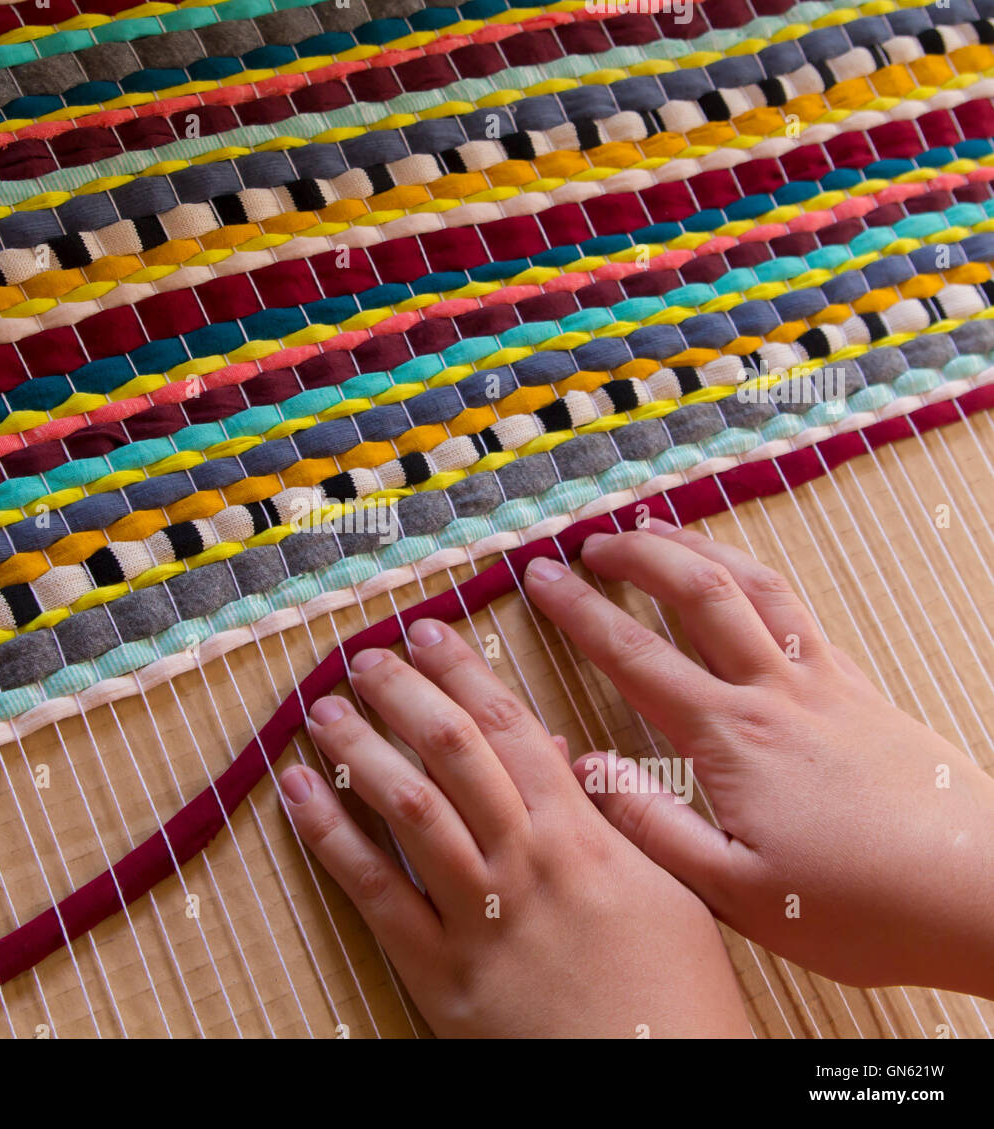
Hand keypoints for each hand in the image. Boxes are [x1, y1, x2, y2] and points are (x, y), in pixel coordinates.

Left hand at [278, 618, 750, 1037]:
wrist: (652, 1084)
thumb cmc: (672, 989)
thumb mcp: (666, 887)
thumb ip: (612, 813)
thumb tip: (557, 750)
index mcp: (579, 834)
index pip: (510, 727)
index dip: (463, 672)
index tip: (428, 633)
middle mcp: (522, 861)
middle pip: (453, 752)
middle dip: (404, 694)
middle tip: (366, 657)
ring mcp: (477, 914)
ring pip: (408, 808)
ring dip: (360, 749)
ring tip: (324, 710)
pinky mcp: (438, 970)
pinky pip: (375, 892)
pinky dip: (330, 837)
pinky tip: (299, 795)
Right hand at [523, 519, 993, 998]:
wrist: (984, 894)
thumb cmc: (861, 906)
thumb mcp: (736, 891)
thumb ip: (652, 825)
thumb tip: (585, 769)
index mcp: (732, 737)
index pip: (634, 654)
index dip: (579, 611)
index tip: (540, 576)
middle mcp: (775, 692)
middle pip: (696, 592)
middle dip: (636, 556)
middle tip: (591, 541)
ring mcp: (824, 683)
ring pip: (753, 587)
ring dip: (698, 549)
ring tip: (659, 530)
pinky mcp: (862, 690)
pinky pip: (799, 611)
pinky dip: (757, 580)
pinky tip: (745, 585)